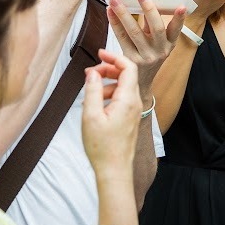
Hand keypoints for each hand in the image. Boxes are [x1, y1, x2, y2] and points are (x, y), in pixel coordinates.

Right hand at [81, 50, 140, 174]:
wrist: (114, 170)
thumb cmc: (102, 147)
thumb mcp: (90, 116)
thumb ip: (92, 90)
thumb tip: (92, 73)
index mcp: (128, 99)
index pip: (128, 67)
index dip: (114, 57)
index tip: (99, 54)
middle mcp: (135, 103)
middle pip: (126, 75)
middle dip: (108, 69)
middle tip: (90, 73)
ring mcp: (133, 111)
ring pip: (123, 87)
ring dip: (106, 83)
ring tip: (90, 90)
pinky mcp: (129, 119)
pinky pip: (121, 99)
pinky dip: (109, 95)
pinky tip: (95, 104)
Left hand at [107, 0, 183, 96]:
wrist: (140, 82)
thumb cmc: (150, 55)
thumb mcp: (158, 43)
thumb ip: (153, 26)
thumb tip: (144, 2)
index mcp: (169, 44)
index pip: (177, 30)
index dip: (179, 18)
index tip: (181, 6)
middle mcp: (160, 51)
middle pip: (155, 28)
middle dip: (148, 10)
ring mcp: (145, 57)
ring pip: (134, 32)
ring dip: (124, 14)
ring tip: (116, 1)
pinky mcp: (130, 60)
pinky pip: (122, 39)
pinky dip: (115, 24)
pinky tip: (109, 12)